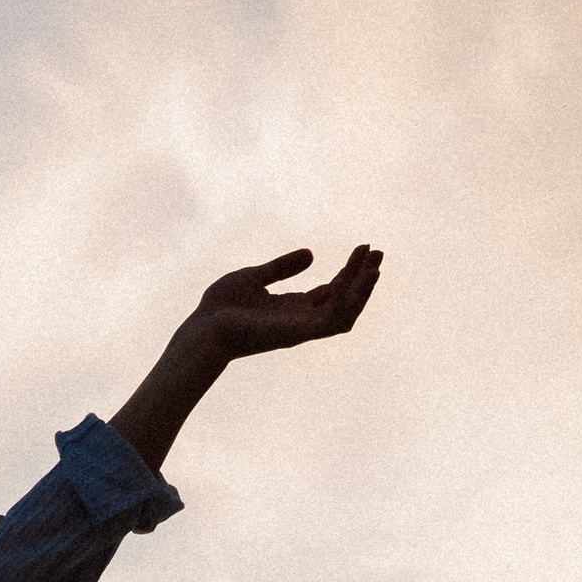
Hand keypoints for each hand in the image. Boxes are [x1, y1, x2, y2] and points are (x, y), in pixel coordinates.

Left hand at [184, 242, 381, 360]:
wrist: (204, 327)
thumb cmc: (220, 308)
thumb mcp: (254, 277)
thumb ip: (282, 268)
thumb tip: (311, 254)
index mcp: (293, 308)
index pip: (331, 291)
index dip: (349, 271)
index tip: (362, 248)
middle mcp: (302, 319)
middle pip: (343, 299)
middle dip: (362, 277)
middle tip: (378, 251)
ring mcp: (302, 328)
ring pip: (346, 312)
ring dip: (363, 289)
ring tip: (376, 264)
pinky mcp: (299, 333)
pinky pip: (334, 320)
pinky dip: (351, 300)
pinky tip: (360, 278)